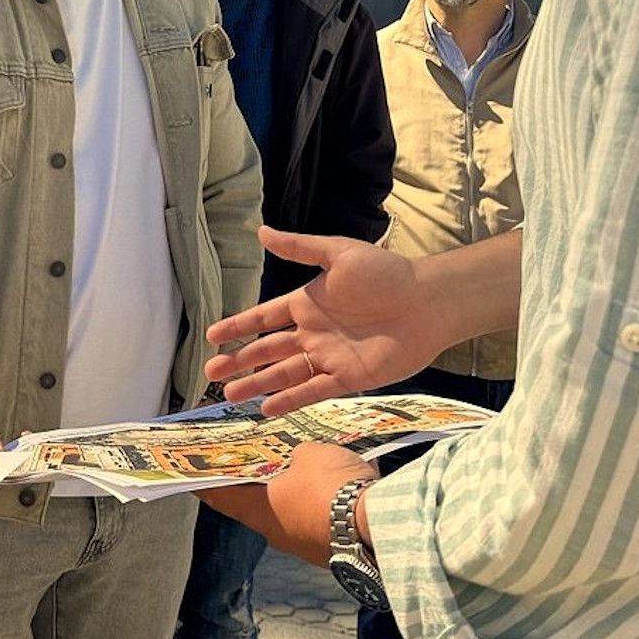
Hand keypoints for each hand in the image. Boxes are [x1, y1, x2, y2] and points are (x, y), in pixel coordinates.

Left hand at [198, 443, 377, 566]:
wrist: (376, 524)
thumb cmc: (332, 488)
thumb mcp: (308, 452)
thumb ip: (296, 452)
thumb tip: (301, 458)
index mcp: (259, 511)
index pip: (218, 495)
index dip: (202, 481)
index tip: (189, 473)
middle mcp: (276, 532)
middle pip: (252, 503)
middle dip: (251, 480)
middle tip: (246, 459)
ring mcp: (304, 544)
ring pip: (287, 512)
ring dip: (288, 491)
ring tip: (294, 464)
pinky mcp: (331, 547)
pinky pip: (316, 519)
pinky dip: (316, 501)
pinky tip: (329, 481)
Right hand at [205, 227, 449, 414]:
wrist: (427, 302)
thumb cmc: (385, 273)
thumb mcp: (338, 253)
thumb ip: (299, 247)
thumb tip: (261, 231)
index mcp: (307, 302)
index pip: (263, 317)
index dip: (237, 327)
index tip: (211, 335)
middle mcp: (313, 332)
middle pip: (268, 350)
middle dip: (238, 361)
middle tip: (211, 372)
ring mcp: (329, 356)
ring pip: (284, 374)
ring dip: (257, 384)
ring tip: (230, 396)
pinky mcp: (349, 377)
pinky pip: (313, 390)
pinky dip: (289, 399)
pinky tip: (267, 408)